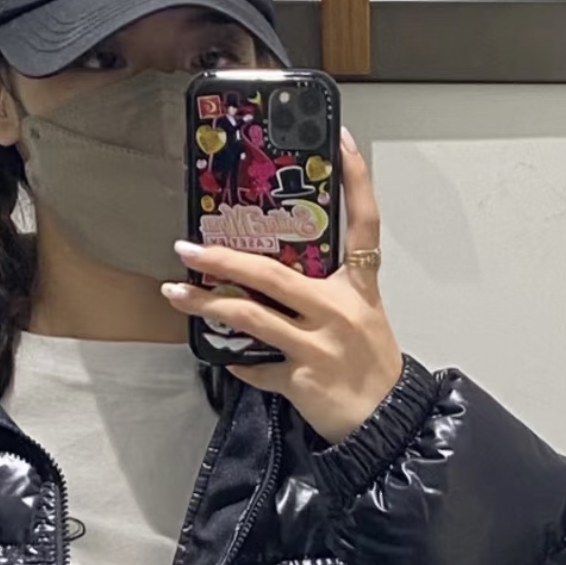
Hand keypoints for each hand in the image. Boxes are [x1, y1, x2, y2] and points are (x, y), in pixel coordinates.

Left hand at [162, 129, 403, 444]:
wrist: (388, 423)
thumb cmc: (372, 368)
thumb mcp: (364, 317)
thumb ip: (328, 292)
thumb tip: (277, 277)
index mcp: (359, 288)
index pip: (364, 223)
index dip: (356, 180)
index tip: (341, 142)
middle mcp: (339, 311)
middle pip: (273, 274)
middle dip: (224, 260)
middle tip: (188, 247)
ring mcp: (318, 346)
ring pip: (250, 317)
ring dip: (207, 305)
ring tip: (177, 293)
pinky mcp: (301, 380)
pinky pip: (256, 364)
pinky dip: (237, 359)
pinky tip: (223, 353)